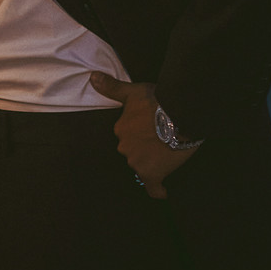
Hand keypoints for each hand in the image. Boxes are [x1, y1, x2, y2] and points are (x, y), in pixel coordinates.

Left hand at [88, 72, 197, 198]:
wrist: (178, 115)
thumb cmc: (157, 102)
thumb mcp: (131, 92)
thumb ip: (112, 88)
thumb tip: (92, 77)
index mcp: (121, 130)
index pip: (129, 136)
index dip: (140, 134)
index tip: (151, 131)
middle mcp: (124, 148)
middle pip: (135, 152)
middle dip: (146, 148)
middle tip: (163, 140)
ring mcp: (137, 162)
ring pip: (143, 166)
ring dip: (153, 162)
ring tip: (169, 154)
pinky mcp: (152, 173)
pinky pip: (152, 187)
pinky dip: (156, 191)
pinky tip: (161, 192)